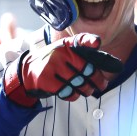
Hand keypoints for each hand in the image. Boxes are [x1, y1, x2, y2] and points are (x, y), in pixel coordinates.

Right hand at [3, 33, 122, 106]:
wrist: (28, 70)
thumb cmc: (55, 61)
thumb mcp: (67, 51)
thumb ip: (86, 51)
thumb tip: (108, 55)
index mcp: (67, 44)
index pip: (81, 40)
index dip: (90, 41)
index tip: (97, 43)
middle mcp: (60, 53)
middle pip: (86, 70)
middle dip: (97, 80)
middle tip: (102, 86)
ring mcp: (52, 66)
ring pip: (79, 83)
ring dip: (86, 90)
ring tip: (88, 90)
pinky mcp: (46, 80)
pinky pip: (67, 92)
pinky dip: (73, 95)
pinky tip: (73, 92)